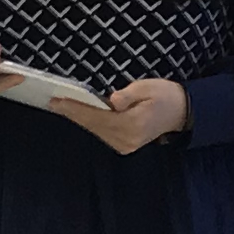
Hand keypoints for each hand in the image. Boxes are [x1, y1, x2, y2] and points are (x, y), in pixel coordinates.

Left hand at [57, 77, 188, 152]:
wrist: (180, 113)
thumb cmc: (165, 95)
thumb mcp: (149, 87)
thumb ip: (129, 94)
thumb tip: (112, 101)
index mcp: (133, 124)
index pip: (98, 116)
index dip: (76, 108)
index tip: (58, 101)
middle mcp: (127, 139)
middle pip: (93, 126)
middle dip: (72, 114)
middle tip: (52, 102)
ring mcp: (125, 145)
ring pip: (95, 131)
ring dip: (78, 119)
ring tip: (61, 106)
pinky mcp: (124, 146)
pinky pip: (101, 133)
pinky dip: (89, 123)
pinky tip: (78, 114)